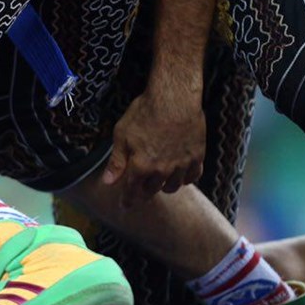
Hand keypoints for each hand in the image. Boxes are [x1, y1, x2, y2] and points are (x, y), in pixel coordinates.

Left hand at [101, 70, 205, 202]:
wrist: (174, 98)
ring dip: (164, 185)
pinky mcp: (197, 157)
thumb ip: (116, 161)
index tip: (124, 206)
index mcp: (141, 166)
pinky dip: (185, 178)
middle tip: (141, 190)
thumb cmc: (145, 112)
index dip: (127, 201)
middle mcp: (162, 170)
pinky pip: (192, 177)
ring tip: (160, 180)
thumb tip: (107, 182)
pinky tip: (180, 172)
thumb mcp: (122, 134)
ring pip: (172, 187)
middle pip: (152, 191)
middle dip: (144, 192)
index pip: (132, 192)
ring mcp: (181, 165)